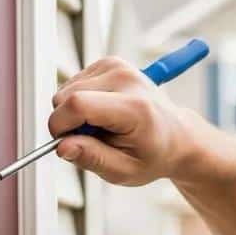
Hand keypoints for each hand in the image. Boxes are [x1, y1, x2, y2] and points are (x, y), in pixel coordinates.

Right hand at [47, 55, 201, 185]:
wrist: (175, 136)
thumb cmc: (154, 154)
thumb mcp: (125, 171)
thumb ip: (92, 159)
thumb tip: (62, 147)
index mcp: (134, 107)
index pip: (79, 104)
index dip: (61, 125)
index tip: (64, 143)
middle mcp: (126, 80)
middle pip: (66, 96)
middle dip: (68, 122)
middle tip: (92, 139)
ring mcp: (117, 67)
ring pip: (66, 89)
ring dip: (75, 112)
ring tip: (102, 127)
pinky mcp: (109, 63)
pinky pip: (74, 83)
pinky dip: (81, 102)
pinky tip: (102, 114)